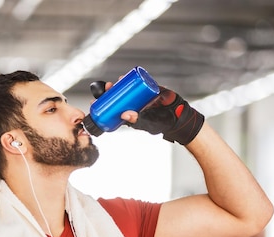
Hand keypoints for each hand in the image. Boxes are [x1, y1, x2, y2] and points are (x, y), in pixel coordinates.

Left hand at [89, 82, 204, 144]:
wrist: (178, 115)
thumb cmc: (161, 123)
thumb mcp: (147, 123)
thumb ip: (137, 121)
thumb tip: (124, 115)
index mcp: (129, 113)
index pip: (114, 108)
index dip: (104, 104)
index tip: (95, 102)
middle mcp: (133, 104)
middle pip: (118, 96)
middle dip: (110, 92)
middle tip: (107, 88)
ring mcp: (140, 95)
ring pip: (127, 88)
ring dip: (120, 84)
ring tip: (115, 82)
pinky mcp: (149, 88)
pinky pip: (139, 82)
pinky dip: (132, 77)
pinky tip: (126, 76)